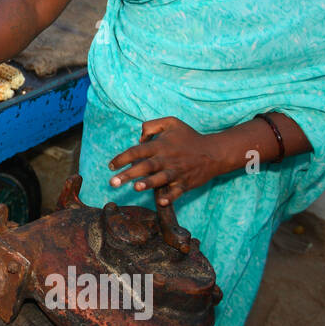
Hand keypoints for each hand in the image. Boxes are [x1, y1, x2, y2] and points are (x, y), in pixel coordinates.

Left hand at [108, 116, 224, 205]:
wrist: (214, 152)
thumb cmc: (189, 137)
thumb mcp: (171, 123)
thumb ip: (151, 126)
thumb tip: (138, 139)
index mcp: (160, 146)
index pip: (137, 151)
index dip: (122, 158)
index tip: (110, 166)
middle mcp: (166, 159)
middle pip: (145, 166)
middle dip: (128, 175)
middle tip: (112, 183)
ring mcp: (176, 172)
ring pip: (161, 179)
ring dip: (148, 183)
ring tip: (136, 187)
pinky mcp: (185, 183)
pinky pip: (177, 192)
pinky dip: (169, 197)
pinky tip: (161, 202)